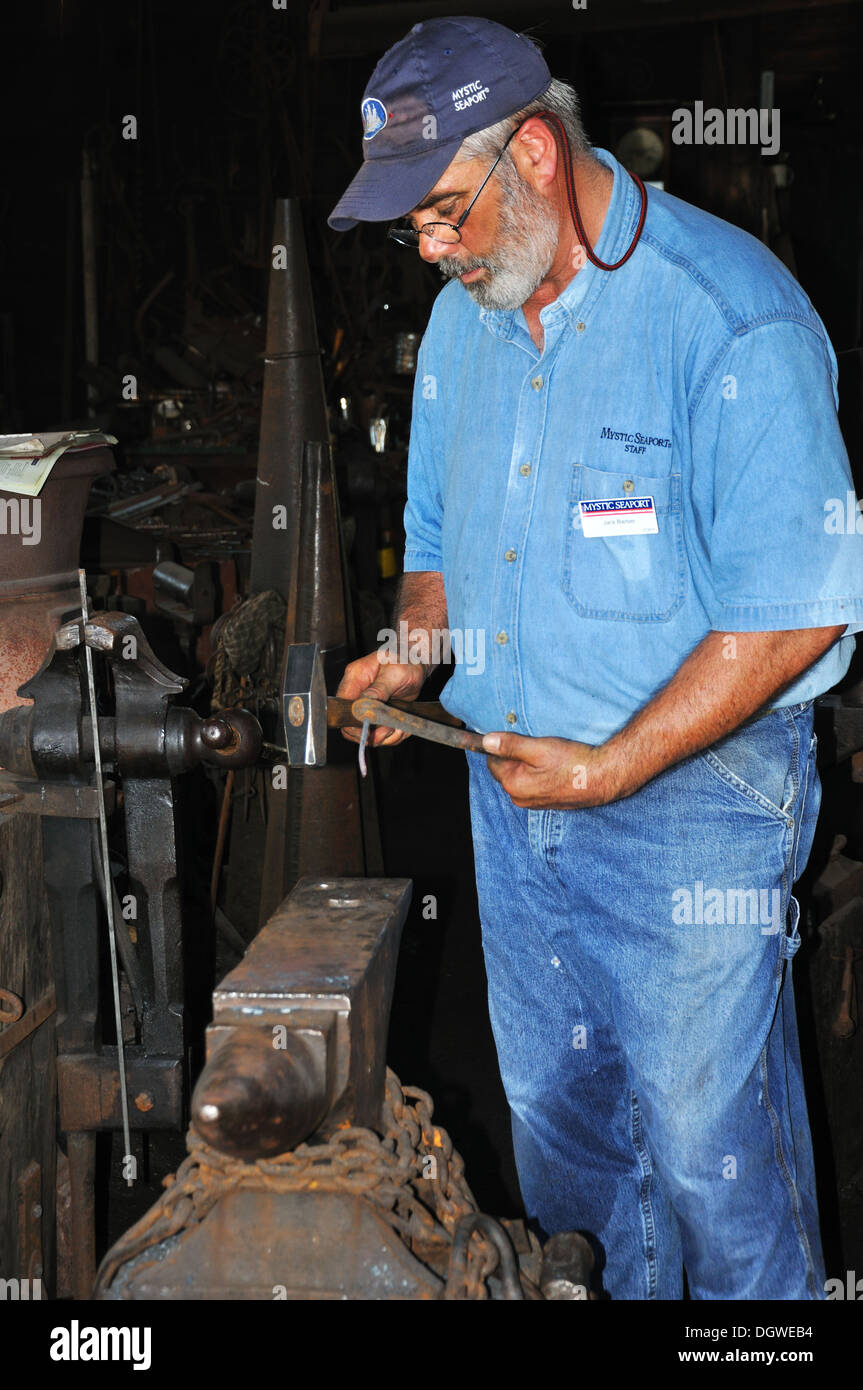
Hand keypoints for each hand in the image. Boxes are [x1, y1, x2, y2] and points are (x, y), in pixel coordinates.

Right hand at [336, 650, 427, 747]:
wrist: (417, 660)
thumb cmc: (406, 659)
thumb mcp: (395, 673)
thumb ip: (379, 689)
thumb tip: (364, 703)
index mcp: (355, 677)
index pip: (343, 706)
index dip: (355, 722)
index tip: (372, 727)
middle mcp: (357, 691)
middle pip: (351, 724)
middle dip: (372, 733)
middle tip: (390, 730)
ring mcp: (367, 703)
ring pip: (366, 732)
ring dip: (385, 736)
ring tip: (400, 728)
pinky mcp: (377, 711)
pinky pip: (379, 731)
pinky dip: (392, 735)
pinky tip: (402, 726)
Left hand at [480, 731, 627, 808]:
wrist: (604, 779)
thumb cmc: (573, 762)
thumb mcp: (539, 748)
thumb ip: (510, 745)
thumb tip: (486, 741)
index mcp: (513, 784)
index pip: (493, 761)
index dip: (504, 746)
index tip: (521, 739)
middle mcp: (519, 798)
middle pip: (506, 770)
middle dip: (516, 757)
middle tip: (538, 747)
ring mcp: (533, 803)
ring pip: (520, 777)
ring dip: (529, 766)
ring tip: (550, 757)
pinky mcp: (546, 803)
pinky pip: (534, 785)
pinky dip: (539, 775)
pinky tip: (556, 768)